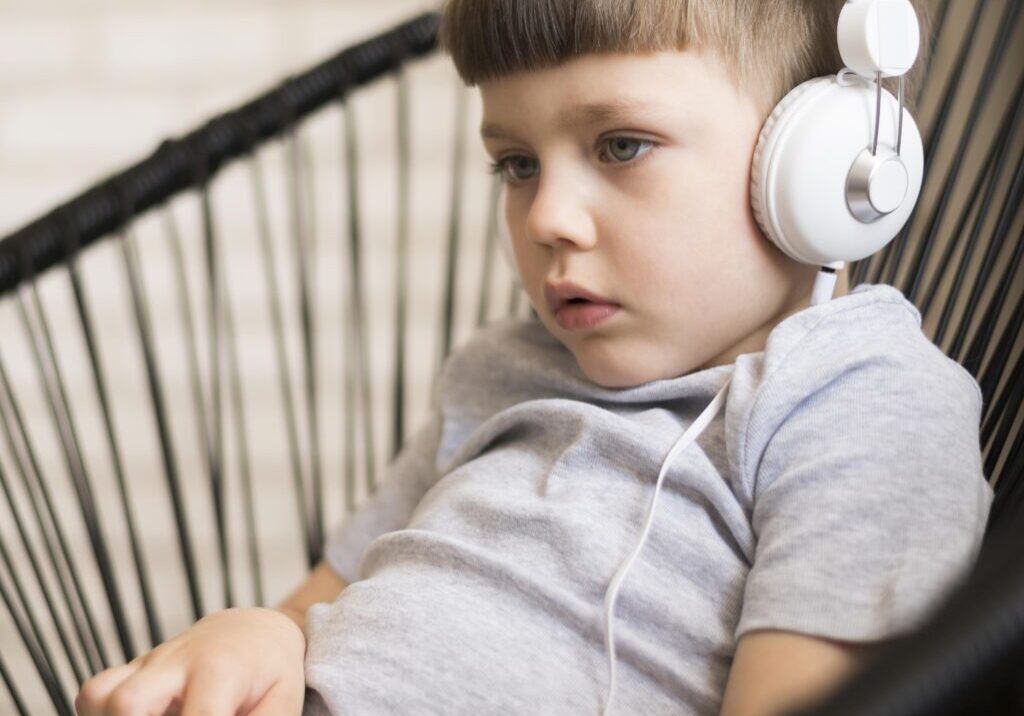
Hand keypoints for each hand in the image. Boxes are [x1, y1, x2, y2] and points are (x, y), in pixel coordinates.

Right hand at [75, 606, 305, 715]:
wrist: (252, 632)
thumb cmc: (270, 676)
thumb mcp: (282, 703)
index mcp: (221, 670)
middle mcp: (177, 661)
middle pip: (129, 701)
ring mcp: (150, 663)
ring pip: (99, 694)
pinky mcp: (132, 671)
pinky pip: (94, 693)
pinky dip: (100, 715)